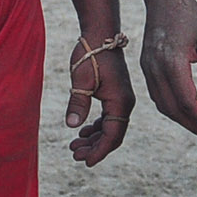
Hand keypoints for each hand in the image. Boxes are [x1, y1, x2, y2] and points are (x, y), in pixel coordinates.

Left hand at [66, 36, 133, 166]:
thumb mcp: (81, 80)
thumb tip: (72, 126)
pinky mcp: (116, 94)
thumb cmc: (90, 54)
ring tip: (74, 145)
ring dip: (94, 138)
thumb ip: (78, 104)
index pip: (112, 135)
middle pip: (112, 134)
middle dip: (94, 147)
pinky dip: (96, 127)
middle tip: (74, 154)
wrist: (100, 34)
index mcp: (120, 102)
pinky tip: (82, 131)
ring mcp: (121, 98)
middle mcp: (124, 102)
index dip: (99, 151)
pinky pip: (109, 117)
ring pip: (110, 127)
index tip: (85, 162)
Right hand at [139, 0, 196, 139]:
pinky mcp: (146, 68)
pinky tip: (187, 112)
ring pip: (163, 105)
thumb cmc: (190, 16)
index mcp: (171, 60)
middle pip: (172, 108)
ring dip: (183, 120)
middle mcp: (155, 68)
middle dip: (194, 126)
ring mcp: (148, 68)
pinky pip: (157, 96)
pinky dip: (172, 108)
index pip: (186, 100)